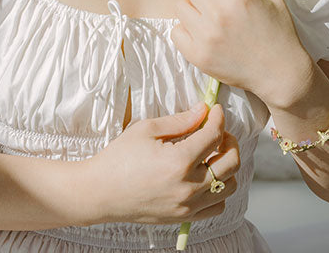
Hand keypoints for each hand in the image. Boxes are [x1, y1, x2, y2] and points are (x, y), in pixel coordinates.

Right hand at [80, 104, 240, 224]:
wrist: (97, 192)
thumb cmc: (117, 159)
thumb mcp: (146, 130)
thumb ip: (180, 120)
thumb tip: (204, 110)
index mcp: (179, 161)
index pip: (215, 135)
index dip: (219, 118)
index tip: (216, 111)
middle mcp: (188, 186)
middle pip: (232, 161)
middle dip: (230, 141)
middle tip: (218, 133)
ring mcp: (187, 205)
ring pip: (229, 185)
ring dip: (227, 168)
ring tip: (212, 156)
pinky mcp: (183, 217)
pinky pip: (217, 206)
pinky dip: (219, 191)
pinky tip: (206, 178)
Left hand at [171, 0, 310, 107]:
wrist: (280, 73)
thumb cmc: (280, 33)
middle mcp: (219, 13)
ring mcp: (205, 36)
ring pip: (181, 6)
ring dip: (193, 7)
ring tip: (210, 16)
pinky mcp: (196, 55)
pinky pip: (176, 31)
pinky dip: (187, 29)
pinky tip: (204, 33)